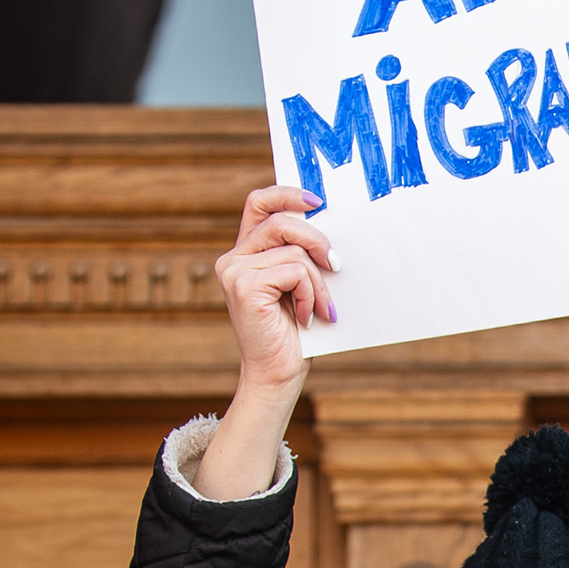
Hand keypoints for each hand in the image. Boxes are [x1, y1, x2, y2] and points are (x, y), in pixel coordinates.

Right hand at [195, 184, 332, 496]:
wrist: (277, 373)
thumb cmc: (294, 332)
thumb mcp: (297, 286)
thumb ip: (299, 255)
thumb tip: (328, 226)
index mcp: (244, 252)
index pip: (258, 203)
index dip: (286, 194)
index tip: (317, 200)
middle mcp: (232, 258)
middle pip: (282, 222)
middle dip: (317, 240)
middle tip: (336, 265)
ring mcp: (234, 272)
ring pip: (294, 251)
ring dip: (318, 281)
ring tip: (320, 308)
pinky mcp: (244, 287)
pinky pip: (294, 271)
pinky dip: (310, 294)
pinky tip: (306, 317)